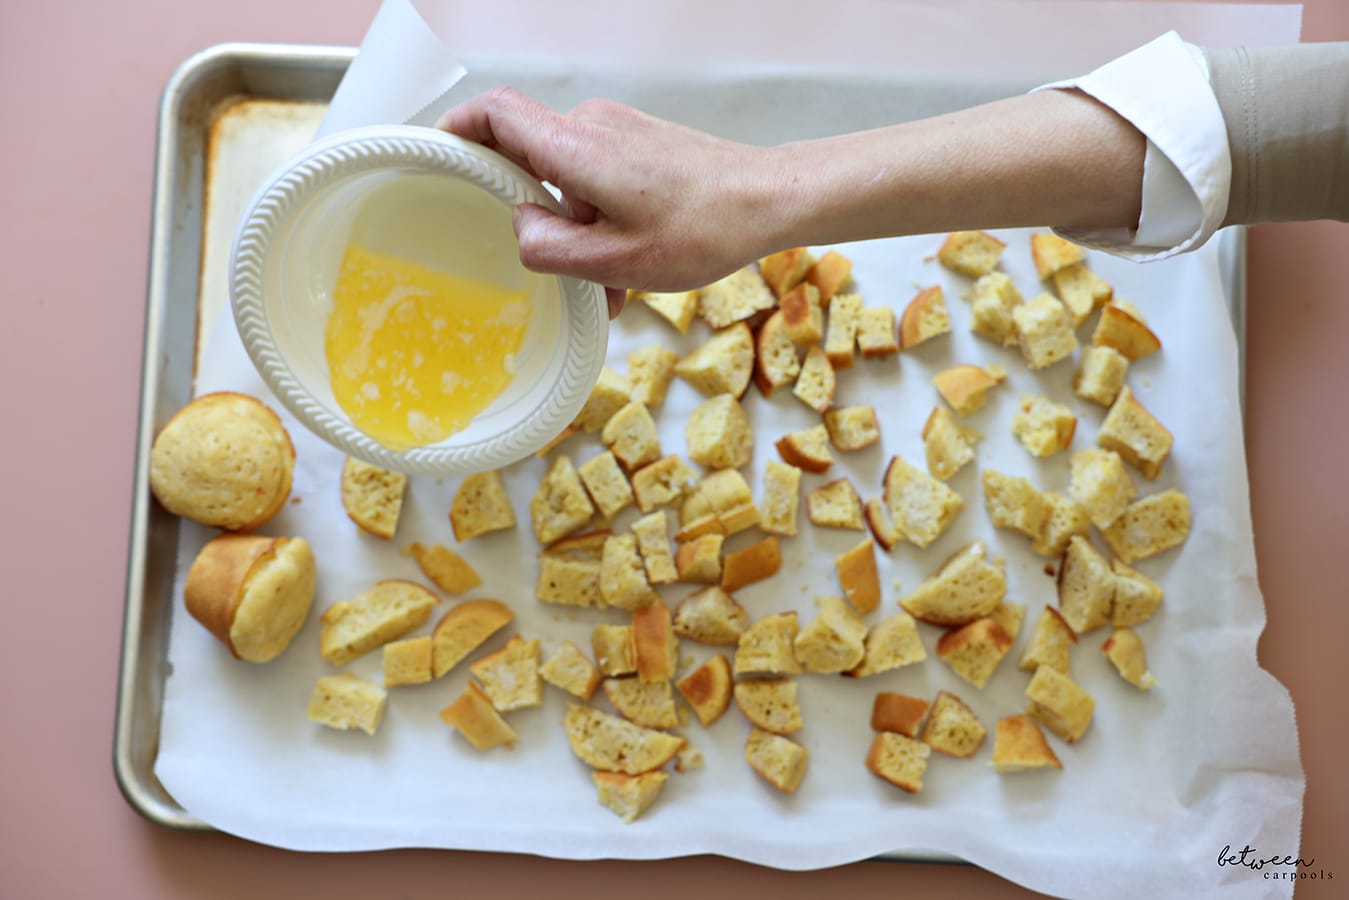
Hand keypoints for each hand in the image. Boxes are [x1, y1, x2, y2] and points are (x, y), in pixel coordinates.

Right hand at [437, 87, 782, 315]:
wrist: (769, 200)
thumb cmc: (701, 229)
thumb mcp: (613, 261)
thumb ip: (546, 246)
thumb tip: (520, 226)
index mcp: (574, 148)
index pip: (493, 114)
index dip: (457, 131)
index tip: (441, 158)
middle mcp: (591, 127)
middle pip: (529, 157)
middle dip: (533, 215)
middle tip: (549, 264)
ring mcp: (618, 131)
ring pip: (569, 178)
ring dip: (577, 230)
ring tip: (609, 285)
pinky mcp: (641, 143)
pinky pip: (599, 178)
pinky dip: (602, 220)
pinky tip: (630, 265)